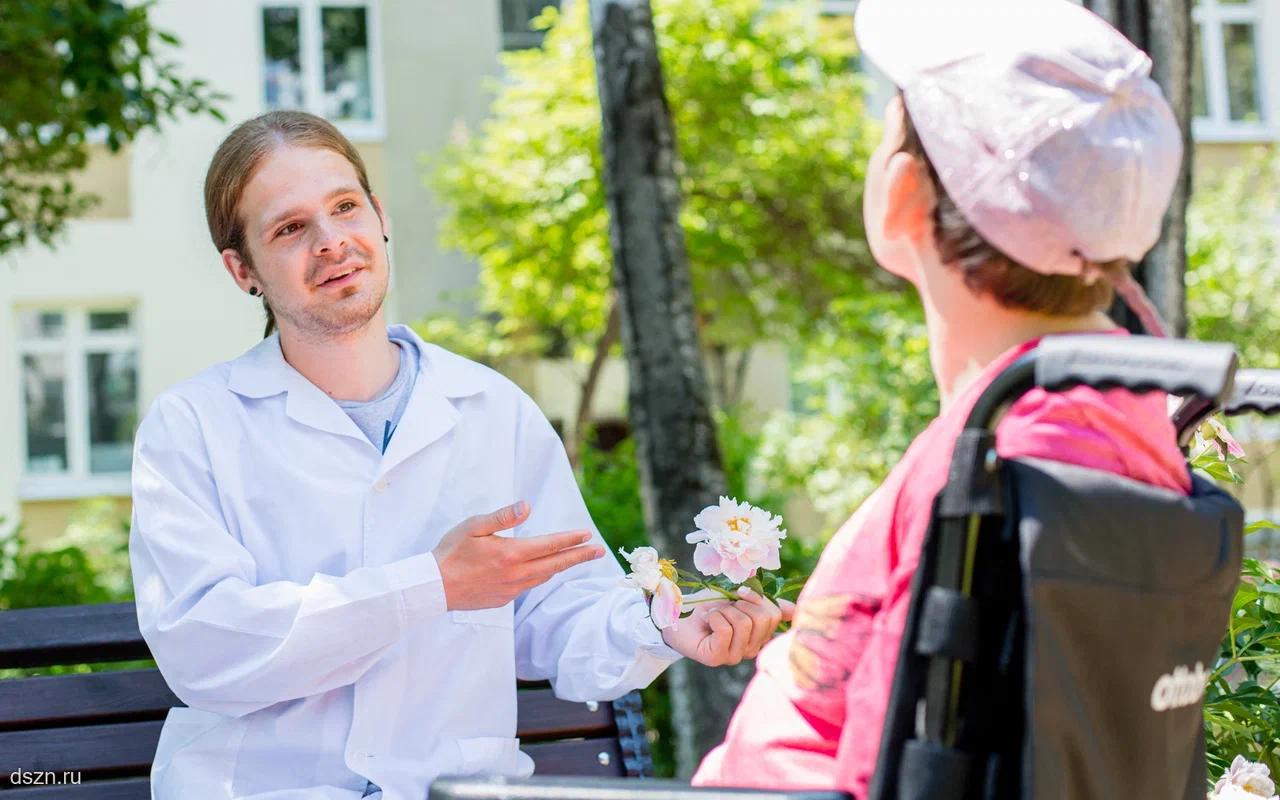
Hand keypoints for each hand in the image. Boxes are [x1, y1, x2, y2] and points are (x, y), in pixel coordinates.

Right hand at [434, 501, 605, 610]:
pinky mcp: (504, 599)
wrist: (434, 587)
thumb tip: (527, 506)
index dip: (570, 539)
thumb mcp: (474, 526)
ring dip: (561, 566)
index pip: (550, 545)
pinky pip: (528, 585)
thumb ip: (503, 516)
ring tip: (575, 558)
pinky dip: (540, 575)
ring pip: (543, 576)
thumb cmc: (451, 552)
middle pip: (556, 564)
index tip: (587, 535)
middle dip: (579, 556)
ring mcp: (511, 589)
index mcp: (511, 553)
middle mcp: (516, 574)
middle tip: (599, 551)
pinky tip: (542, 570)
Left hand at [659, 587, 796, 665]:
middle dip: (741, 604)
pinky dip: (715, 616)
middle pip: (764, 618)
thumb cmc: (709, 605)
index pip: (777, 615)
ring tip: (713, 614)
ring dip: (725, 610)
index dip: (760, 599)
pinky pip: (726, 629)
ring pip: (745, 623)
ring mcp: (735, 656)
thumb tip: (796, 609)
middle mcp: (751, 649)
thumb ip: (766, 604)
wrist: (677, 613)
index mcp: (760, 635)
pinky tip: (706, 620)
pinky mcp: (717, 657)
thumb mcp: (740, 600)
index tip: (742, 593)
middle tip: (724, 606)